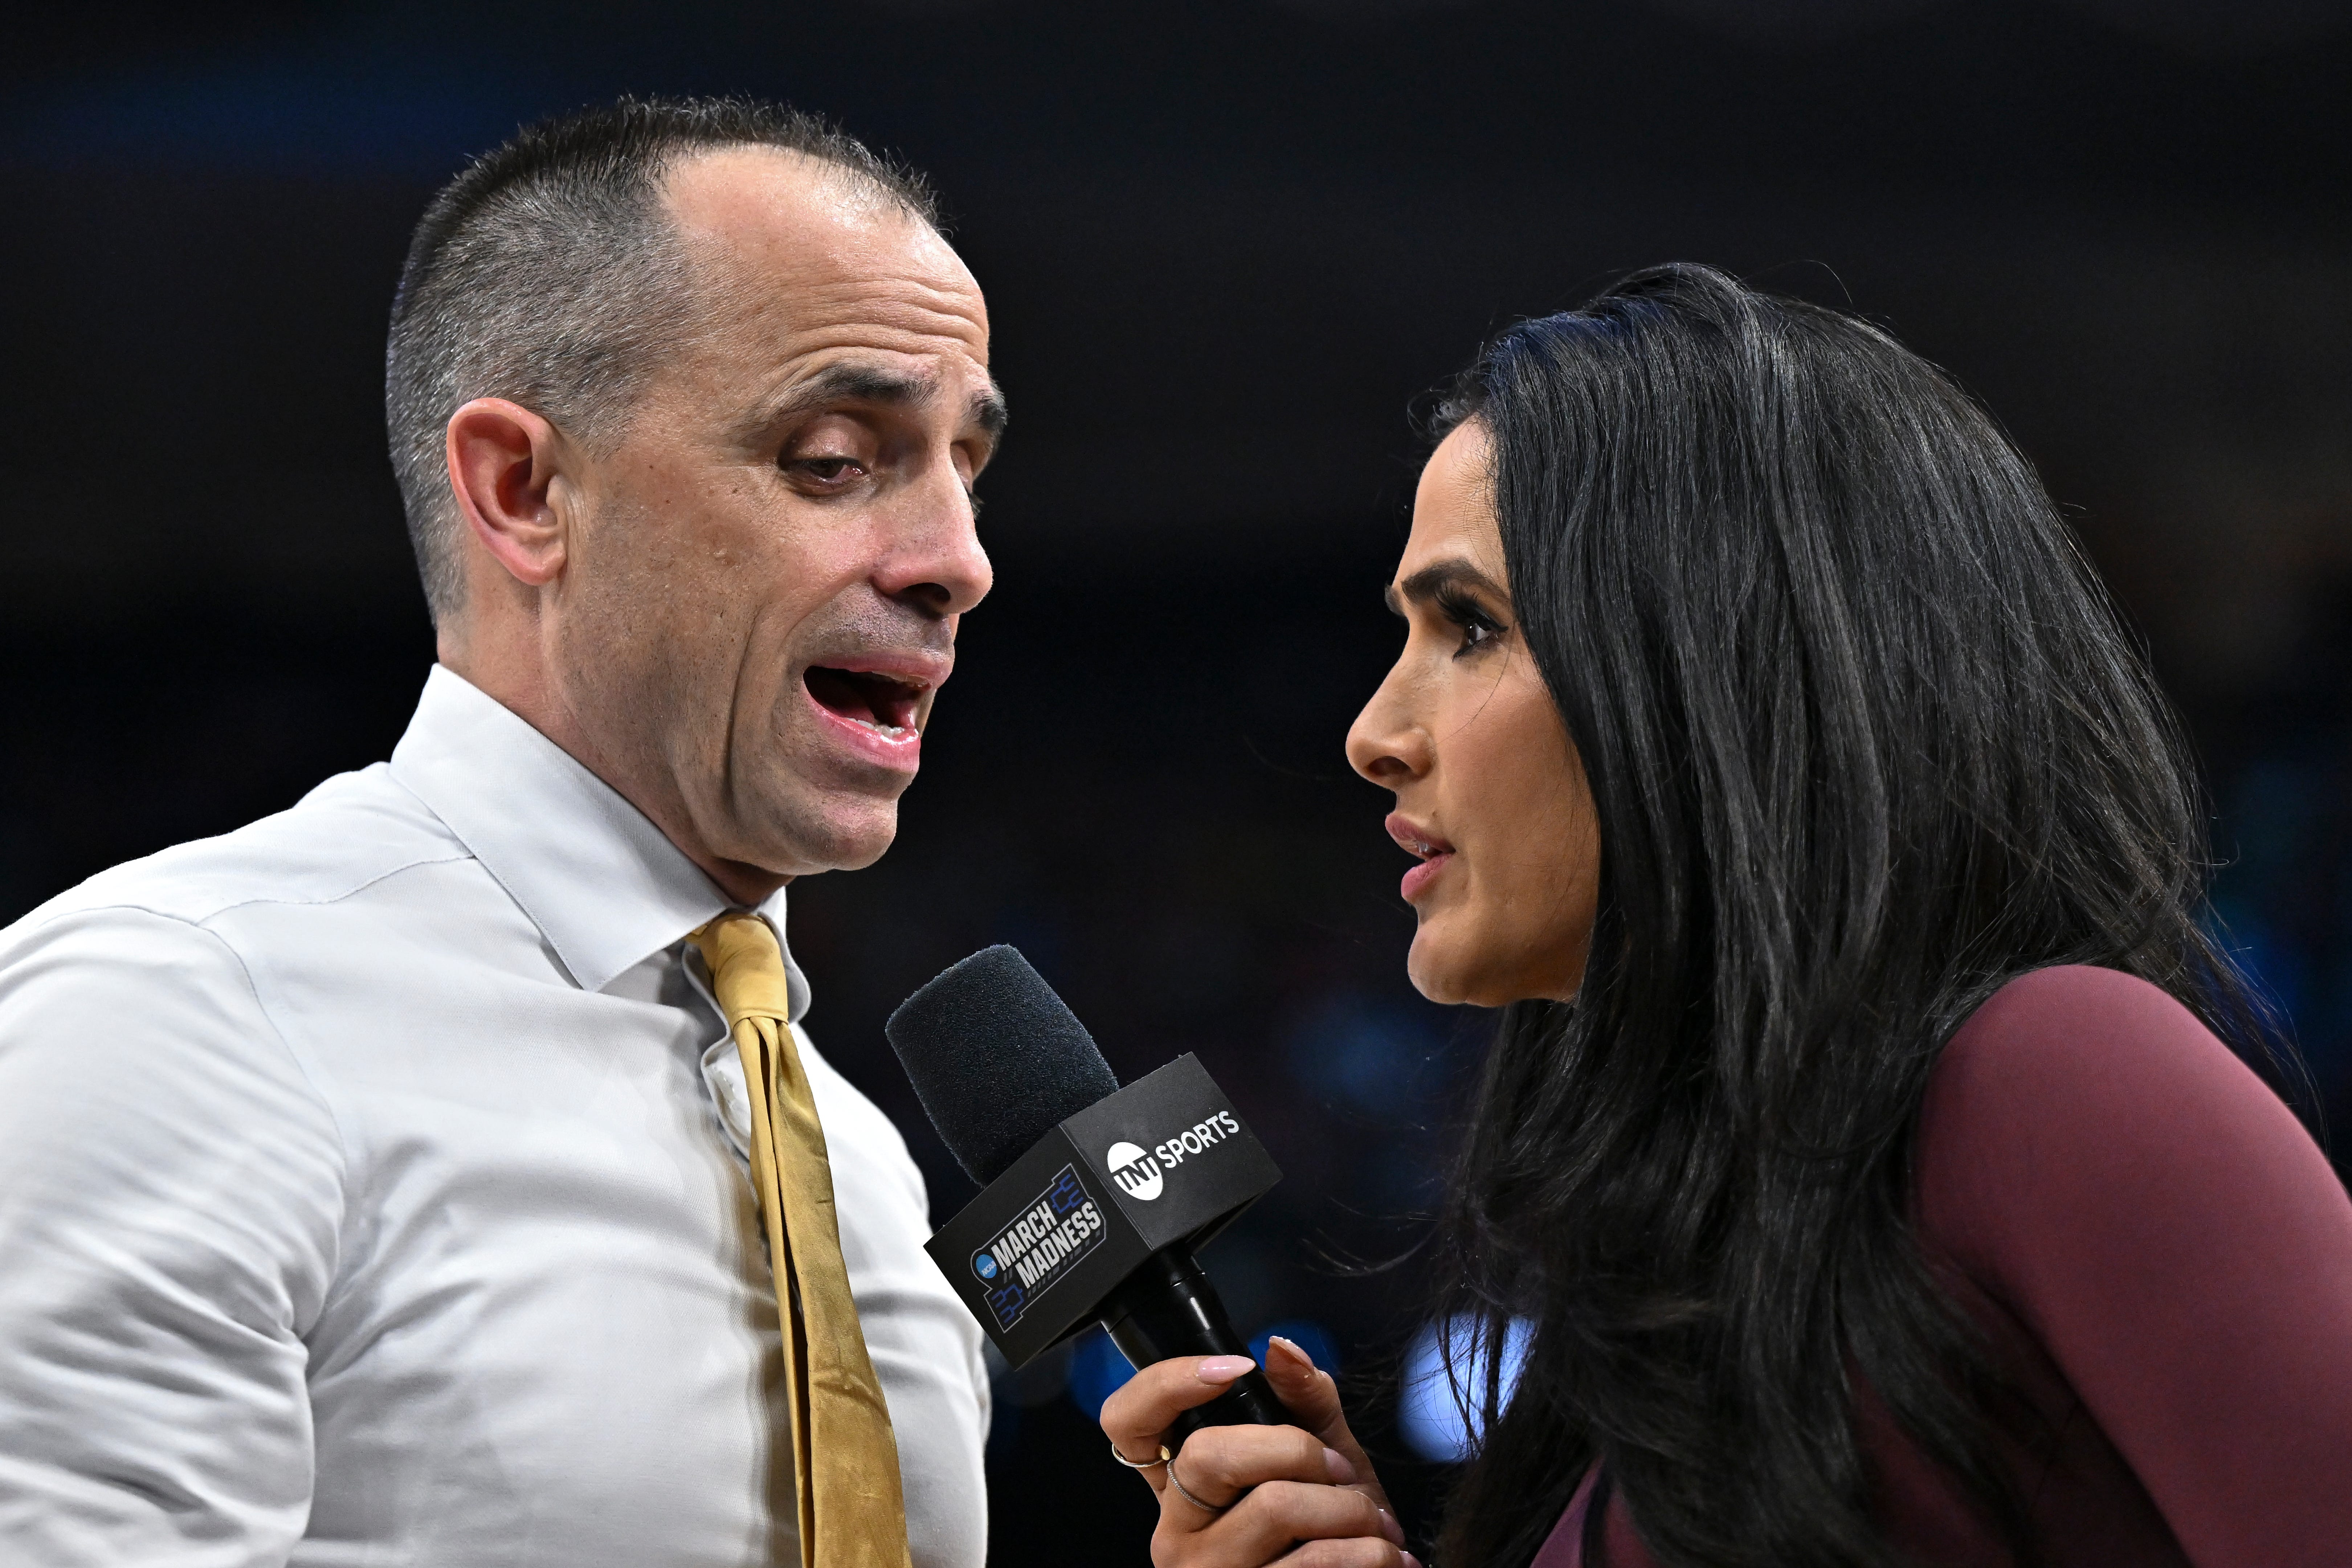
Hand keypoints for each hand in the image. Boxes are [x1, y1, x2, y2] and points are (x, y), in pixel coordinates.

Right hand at [1100, 1335, 1417, 1567]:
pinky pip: (1310, 1561)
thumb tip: (1281, 1350)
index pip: (1128, 1421)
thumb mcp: (1325, 1454)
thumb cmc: (1334, 1524)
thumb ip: (1305, 1398)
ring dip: (1349, 1510)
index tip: (1234, 1367)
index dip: (1165, 1384)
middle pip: (1208, 1454)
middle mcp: (1176, 1530)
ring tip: (1372, 1524)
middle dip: (1297, 1449)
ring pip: (1273, 1506)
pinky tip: (1381, 1557)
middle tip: (1339, 1471)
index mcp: (1179, 1484)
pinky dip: (1365, 1552)